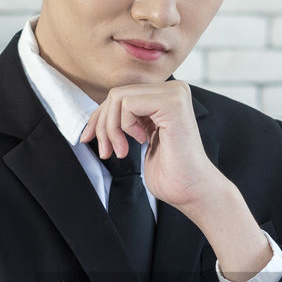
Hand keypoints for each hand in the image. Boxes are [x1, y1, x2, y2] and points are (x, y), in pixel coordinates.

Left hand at [79, 80, 224, 212]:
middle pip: (116, 95)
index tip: (90, 139)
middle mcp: (173, 90)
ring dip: (111, 129)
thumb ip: (127, 120)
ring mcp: (174, 94)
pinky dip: (124, 126)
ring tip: (121, 152)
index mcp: (166, 97)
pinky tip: (140, 142)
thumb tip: (97, 115)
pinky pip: (128, 104)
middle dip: (103, 125)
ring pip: (118, 98)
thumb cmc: (170, 174)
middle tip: (107, 151)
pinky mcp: (172, 104)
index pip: (121, 96)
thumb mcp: (140, 139)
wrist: (192, 191)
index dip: (99, 118)